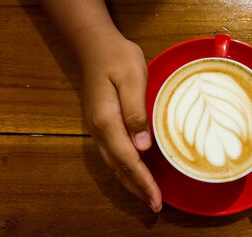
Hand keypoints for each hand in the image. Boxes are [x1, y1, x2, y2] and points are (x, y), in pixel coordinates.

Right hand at [77, 27, 161, 211]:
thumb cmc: (117, 58)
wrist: (96, 46)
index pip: (127, 158)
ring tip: (146, 197)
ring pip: (113, 164)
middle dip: (137, 188)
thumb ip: (136, 113)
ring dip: (130, 182)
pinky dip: (124, 170)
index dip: (142, 180)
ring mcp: (97, 128)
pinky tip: (134, 174)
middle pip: (118, 167)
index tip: (156, 198)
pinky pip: (112, 154)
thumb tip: (143, 147)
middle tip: (155, 206)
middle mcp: (98, 129)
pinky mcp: (101, 124)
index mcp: (106, 120)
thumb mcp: (132, 79)